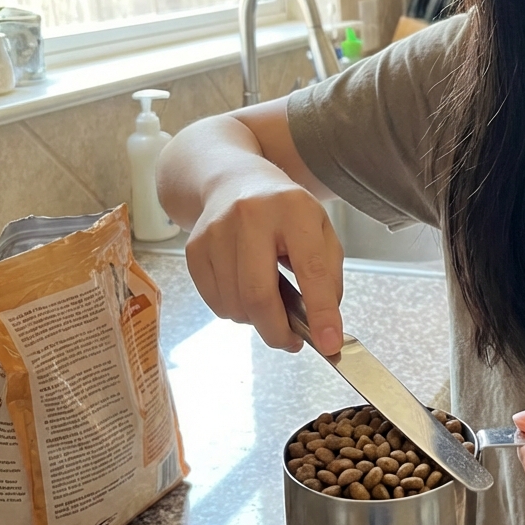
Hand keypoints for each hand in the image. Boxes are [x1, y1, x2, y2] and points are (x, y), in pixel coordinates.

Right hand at [185, 170, 344, 354]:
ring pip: (235, 305)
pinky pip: (215, 303)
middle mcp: (250, 216)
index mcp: (294, 209)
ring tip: (270, 302)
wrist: (233, 180)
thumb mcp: (321, 230)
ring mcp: (216, 231)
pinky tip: (246, 289)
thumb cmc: (286, 212)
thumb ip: (329, 276)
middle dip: (278, 332)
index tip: (330, 345)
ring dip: (257, 320)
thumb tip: (324, 325)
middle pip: (259, 295)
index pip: (311, 269)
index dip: (322, 312)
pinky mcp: (194, 248)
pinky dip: (235, 311)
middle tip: (293, 341)